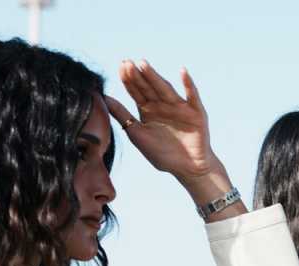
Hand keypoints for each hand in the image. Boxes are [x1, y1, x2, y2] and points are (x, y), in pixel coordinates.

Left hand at [106, 60, 221, 184]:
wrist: (187, 169)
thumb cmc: (163, 155)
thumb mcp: (138, 135)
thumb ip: (122, 116)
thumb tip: (103, 99)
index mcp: (148, 110)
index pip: (136, 91)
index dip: (129, 80)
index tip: (120, 67)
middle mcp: (162, 105)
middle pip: (148, 87)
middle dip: (138, 76)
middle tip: (127, 63)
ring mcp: (179, 107)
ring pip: (165, 89)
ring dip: (155, 77)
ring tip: (143, 65)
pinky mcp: (195, 112)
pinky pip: (192, 96)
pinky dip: (188, 85)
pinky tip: (183, 72)